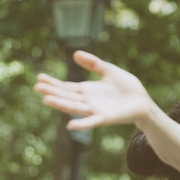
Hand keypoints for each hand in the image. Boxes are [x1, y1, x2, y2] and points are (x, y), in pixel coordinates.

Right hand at [34, 51, 151, 129]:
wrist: (143, 101)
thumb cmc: (127, 87)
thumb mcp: (109, 70)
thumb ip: (93, 63)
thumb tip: (75, 53)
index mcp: (88, 90)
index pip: (67, 87)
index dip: (53, 83)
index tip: (39, 78)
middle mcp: (89, 101)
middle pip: (67, 96)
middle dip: (52, 92)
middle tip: (36, 87)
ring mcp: (96, 110)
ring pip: (75, 107)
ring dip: (61, 104)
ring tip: (46, 100)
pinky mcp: (106, 118)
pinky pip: (92, 122)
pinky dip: (82, 124)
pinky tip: (70, 126)